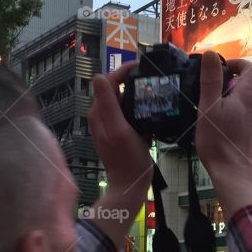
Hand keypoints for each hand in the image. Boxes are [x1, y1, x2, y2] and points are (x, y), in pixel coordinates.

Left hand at [87, 63, 153, 248]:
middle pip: (115, 88)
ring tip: (154, 91)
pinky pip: (127, 113)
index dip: (123, 70)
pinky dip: (137, 107)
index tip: (142, 66)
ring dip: (136, 93)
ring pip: (122, 100)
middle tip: (152, 78)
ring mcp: (109, 124)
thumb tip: (98, 76)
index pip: (107, 80)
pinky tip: (150, 111)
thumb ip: (108, 103)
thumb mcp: (119, 129)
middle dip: (131, 80)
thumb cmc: (127, 159)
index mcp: (99, 112)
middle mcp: (101, 115)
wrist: (130, 185)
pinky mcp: (119, 132)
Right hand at [194, 53, 251, 218]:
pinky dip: (236, 119)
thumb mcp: (209, 107)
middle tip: (211, 97)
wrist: (234, 176)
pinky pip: (247, 120)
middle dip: (230, 87)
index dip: (239, 64)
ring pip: (246, 105)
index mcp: (247, 97)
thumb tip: (211, 54)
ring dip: (232, 104)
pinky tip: (222, 131)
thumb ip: (211, 80)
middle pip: (248, 87)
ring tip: (213, 116)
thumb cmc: (219, 143)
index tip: (224, 69)